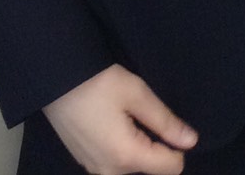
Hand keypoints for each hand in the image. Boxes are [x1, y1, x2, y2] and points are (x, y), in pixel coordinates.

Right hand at [43, 64, 198, 173]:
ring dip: (139, 149)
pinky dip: (122, 150)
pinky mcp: (85, 162)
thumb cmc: (97, 82)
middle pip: (151, 169)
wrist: (53, 79)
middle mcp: (110, 173)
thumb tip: (191, 141)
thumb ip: (165, 122)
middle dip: (156, 147)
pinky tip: (114, 124)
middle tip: (143, 115)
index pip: (171, 167)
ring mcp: (94, 170)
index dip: (178, 145)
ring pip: (132, 169)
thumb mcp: (136, 93)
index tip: (167, 121)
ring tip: (128, 117)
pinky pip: (114, 165)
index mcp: (126, 157)